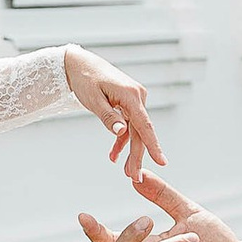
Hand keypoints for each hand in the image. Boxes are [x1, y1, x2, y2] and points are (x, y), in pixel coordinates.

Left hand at [64, 46, 163, 195]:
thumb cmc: (85, 79)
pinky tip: (114, 155)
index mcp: (131, 95)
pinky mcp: (128, 103)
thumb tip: (122, 133)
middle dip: (137, 156)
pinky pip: (129, 125)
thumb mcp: (93, 99)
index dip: (153, 145)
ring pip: (135, 130)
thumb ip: (108, 117)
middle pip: (140, 131)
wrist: (79, 64)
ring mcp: (135, 99)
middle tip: (134, 178)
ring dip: (129, 151)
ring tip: (126, 172)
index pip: (144, 125)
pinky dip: (121, 140)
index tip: (162, 162)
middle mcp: (138, 96)